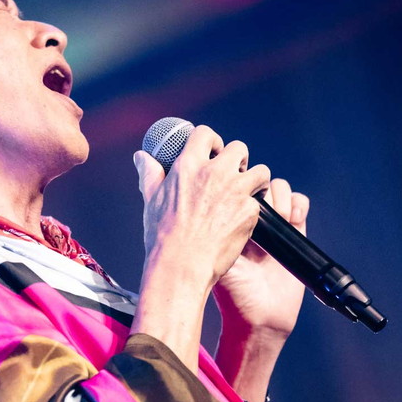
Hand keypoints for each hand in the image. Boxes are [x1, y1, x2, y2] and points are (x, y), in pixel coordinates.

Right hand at [133, 125, 268, 290]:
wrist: (181, 266)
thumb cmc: (162, 237)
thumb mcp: (151, 200)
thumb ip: (150, 173)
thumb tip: (141, 157)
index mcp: (188, 166)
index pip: (205, 134)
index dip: (212, 141)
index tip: (213, 152)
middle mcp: (214, 173)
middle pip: (238, 148)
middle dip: (238, 160)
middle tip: (233, 175)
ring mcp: (235, 191)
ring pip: (260, 171)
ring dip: (255, 180)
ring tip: (246, 194)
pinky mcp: (250, 211)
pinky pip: (259, 202)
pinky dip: (253, 209)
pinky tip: (243, 220)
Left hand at [213, 177, 309, 337]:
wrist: (260, 316)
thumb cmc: (232, 293)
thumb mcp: (215, 260)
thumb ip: (210, 233)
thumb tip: (206, 204)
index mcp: (224, 219)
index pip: (231, 185)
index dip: (237, 183)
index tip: (238, 196)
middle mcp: (247, 218)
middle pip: (255, 180)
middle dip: (261, 188)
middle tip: (259, 210)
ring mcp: (272, 224)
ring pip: (278, 187)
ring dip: (281, 198)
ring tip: (280, 219)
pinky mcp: (295, 231)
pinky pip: (299, 203)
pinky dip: (298, 205)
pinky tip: (293, 221)